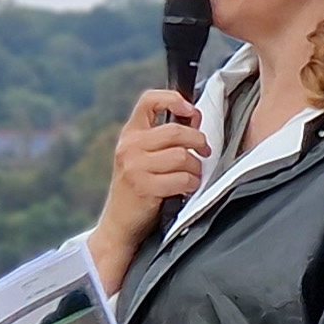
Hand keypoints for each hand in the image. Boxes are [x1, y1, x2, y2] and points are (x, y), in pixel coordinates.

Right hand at [109, 88, 207, 210]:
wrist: (119, 223)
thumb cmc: (141, 187)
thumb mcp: (145, 157)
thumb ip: (167, 137)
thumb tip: (194, 116)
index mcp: (130, 133)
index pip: (149, 100)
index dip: (174, 99)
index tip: (191, 111)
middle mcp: (129, 146)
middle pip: (176, 131)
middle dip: (198, 141)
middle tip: (204, 152)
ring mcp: (135, 167)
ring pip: (182, 156)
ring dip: (196, 168)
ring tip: (192, 176)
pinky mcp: (144, 187)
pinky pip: (182, 179)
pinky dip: (191, 184)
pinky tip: (186, 189)